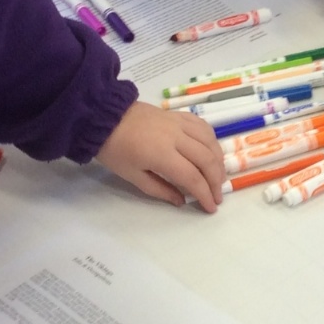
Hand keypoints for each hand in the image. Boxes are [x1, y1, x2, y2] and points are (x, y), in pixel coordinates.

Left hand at [98, 102, 224, 210]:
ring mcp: (179, 124)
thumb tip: (181, 200)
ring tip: (218, 176)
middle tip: (217, 196)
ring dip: (218, 161)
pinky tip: (211, 150)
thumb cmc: (115, 150)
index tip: (211, 208)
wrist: (104, 116)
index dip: (205, 194)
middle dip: (216, 181)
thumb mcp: (132, 176)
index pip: (193, 178)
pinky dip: (211, 140)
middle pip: (207, 160)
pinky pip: (202, 126)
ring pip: (209, 142)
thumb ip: (159, 189)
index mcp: (162, 155)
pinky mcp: (178, 115)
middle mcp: (177, 138)